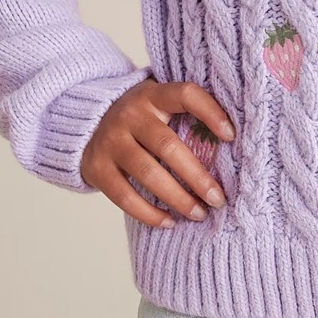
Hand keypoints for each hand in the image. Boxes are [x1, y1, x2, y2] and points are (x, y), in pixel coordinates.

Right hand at [79, 75, 236, 228]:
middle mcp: (130, 115)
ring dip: (178, 199)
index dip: (210, 112)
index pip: (186, 95)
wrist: (85, 123)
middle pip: (168, 147)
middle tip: (219, 199)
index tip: (232, 136)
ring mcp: (111, 141)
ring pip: (149, 174)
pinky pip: (125, 196)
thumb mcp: (158, 104)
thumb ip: (185, 115)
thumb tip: (230, 142)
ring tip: (199, 214)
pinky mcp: (97, 168)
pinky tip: (170, 222)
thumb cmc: (139, 119)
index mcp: (152, 95)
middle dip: (198, 177)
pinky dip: (150, 214)